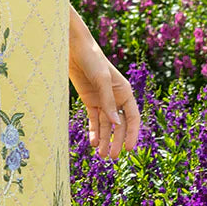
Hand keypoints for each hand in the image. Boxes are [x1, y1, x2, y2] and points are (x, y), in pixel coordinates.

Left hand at [68, 8, 140, 160]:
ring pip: (106, 125)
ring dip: (105, 139)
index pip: (132, 118)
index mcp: (125, 92)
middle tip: (113, 157)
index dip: (133, 134)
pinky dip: (94, 131)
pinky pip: (94, 120)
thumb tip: (116, 124)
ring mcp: (102, 100)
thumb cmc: (92, 59)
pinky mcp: (89, 100)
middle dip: (117, 141)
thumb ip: (108, 101)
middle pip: (119, 125)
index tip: (131, 149)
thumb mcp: (101, 79)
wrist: (74, 48)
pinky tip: (93, 142)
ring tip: (102, 155)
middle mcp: (115, 98)